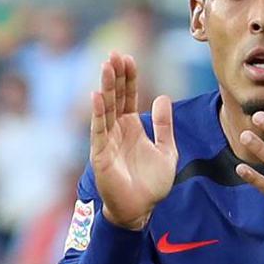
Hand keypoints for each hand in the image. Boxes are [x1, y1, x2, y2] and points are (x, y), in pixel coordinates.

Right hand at [90, 52, 176, 230]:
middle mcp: (117, 130)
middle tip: (114, 53)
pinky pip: (99, 130)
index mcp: (131, 127)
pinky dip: (98, 113)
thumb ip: (164, 126)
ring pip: (105, 109)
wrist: (141, 210)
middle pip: (115, 97)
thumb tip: (162, 98)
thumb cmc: (151, 184)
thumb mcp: (167, 151)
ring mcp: (107, 141)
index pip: (128, 96)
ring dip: (106, 87)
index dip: (128, 77)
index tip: (128, 57)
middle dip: (115, 76)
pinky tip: (97, 95)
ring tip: (106, 66)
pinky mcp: (100, 155)